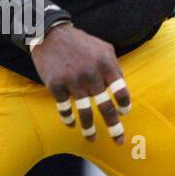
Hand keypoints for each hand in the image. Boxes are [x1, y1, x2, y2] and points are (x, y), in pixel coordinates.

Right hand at [30, 23, 131, 143]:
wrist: (50, 34)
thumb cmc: (80, 43)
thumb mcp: (103, 48)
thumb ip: (114, 67)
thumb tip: (121, 91)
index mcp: (105, 63)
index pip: (120, 90)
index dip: (124, 105)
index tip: (124, 113)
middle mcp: (90, 73)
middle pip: (105, 106)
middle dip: (114, 126)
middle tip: (119, 141)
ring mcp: (72, 80)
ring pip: (84, 111)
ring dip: (89, 129)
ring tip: (92, 139)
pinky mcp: (55, 84)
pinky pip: (64, 107)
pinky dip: (68, 118)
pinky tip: (71, 124)